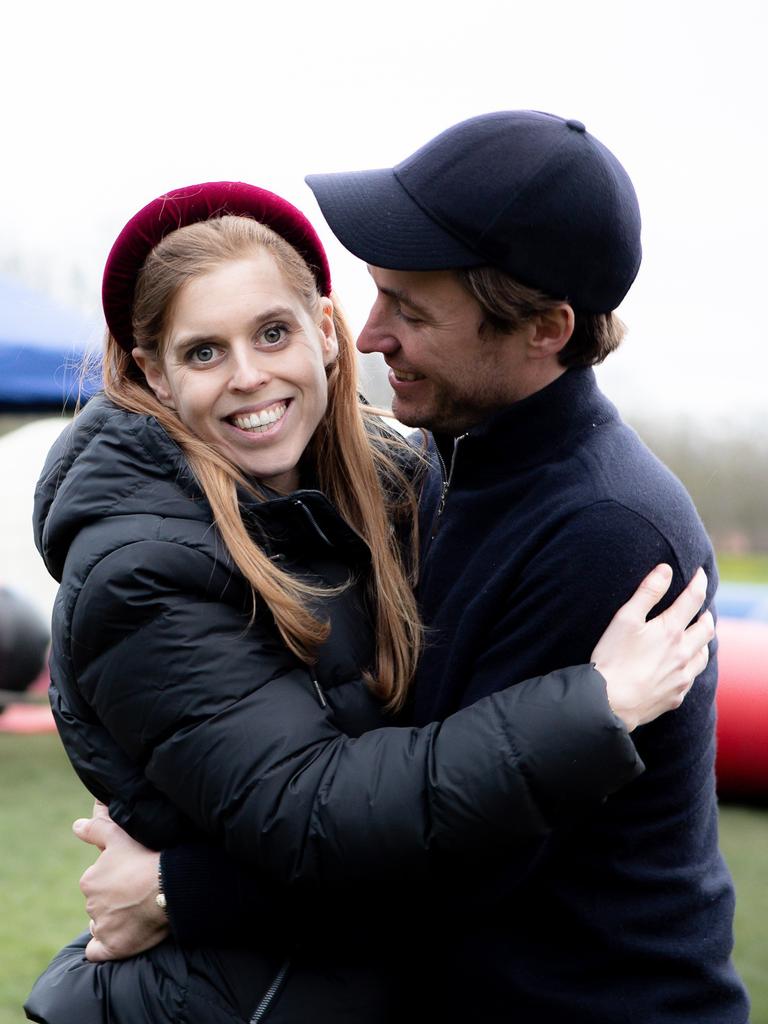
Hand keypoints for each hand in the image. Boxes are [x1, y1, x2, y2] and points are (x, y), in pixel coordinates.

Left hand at [73, 800, 168, 961]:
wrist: (171, 885)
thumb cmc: (147, 856)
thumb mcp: (120, 836)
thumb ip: (97, 829)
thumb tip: (76, 825)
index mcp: (89, 880)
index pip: (95, 883)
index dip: (114, 880)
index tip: (131, 877)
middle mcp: (91, 905)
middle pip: (99, 904)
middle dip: (113, 900)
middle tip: (138, 894)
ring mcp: (102, 928)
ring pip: (101, 925)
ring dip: (113, 920)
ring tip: (137, 912)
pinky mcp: (113, 947)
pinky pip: (98, 951)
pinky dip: (105, 946)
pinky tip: (119, 938)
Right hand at [591, 564, 713, 731]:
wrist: (611, 702)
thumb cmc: (613, 658)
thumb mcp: (625, 619)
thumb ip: (647, 592)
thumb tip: (665, 570)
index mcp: (671, 631)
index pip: (693, 599)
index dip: (698, 583)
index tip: (700, 574)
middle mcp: (683, 653)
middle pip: (706, 629)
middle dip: (706, 614)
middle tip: (701, 609)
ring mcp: (682, 677)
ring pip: (703, 655)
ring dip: (702, 642)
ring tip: (696, 636)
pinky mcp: (675, 696)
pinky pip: (691, 678)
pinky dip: (691, 666)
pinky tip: (681, 667)